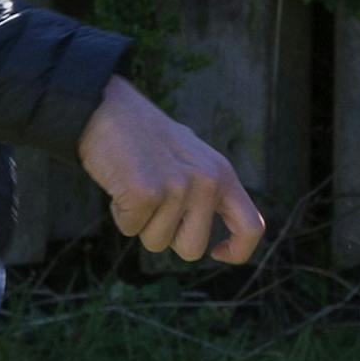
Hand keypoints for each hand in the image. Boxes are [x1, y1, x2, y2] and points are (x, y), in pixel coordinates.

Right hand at [77, 74, 265, 264]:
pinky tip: (120, 183)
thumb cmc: (147, 138)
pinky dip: (119, 214)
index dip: (237, 251)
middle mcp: (207, 182)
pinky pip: (130, 229)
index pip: (251, 228)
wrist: (108, 108)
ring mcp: (178, 187)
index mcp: (223, 175)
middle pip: (191, 248)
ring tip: (136, 184)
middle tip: (154, 203)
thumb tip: (216, 242)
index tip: (217, 252)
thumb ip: (209, 192)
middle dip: (167, 236)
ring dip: (140, 223)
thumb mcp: (193, 159)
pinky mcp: (146, 193)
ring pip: (156, 242)